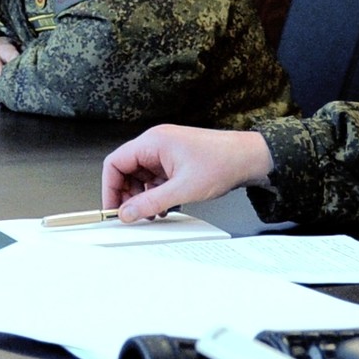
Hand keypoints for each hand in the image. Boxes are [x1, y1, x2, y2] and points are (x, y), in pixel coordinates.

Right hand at [103, 125, 272, 221]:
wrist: (249, 158)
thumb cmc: (222, 162)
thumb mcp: (182, 189)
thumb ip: (150, 203)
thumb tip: (128, 213)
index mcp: (153, 142)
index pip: (115, 163)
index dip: (110, 188)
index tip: (113, 208)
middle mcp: (156, 144)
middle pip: (126, 170)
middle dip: (127, 195)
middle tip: (132, 215)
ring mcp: (166, 152)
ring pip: (141, 176)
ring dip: (142, 197)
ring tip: (151, 214)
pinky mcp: (175, 161)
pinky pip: (155, 178)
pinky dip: (155, 194)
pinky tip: (163, 207)